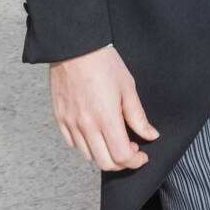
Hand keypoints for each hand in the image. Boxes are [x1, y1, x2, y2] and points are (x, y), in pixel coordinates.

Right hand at [50, 44, 158, 169]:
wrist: (74, 46)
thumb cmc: (101, 61)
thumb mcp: (128, 87)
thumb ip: (138, 116)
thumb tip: (150, 134)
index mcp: (106, 118)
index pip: (122, 156)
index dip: (135, 161)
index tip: (141, 156)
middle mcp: (86, 125)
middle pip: (105, 162)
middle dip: (122, 162)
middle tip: (130, 148)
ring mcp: (70, 122)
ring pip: (88, 155)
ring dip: (103, 153)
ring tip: (111, 137)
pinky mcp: (60, 118)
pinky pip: (72, 143)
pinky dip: (86, 144)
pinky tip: (94, 131)